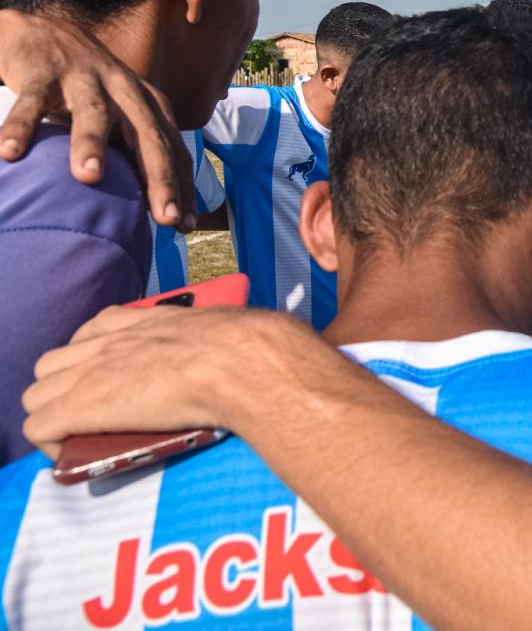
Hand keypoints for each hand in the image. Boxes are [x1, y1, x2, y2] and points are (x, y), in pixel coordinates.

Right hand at [0, 10, 195, 227]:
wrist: (46, 29)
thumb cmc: (90, 87)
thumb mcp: (121, 113)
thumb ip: (136, 150)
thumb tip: (156, 206)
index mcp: (148, 103)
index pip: (171, 147)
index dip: (181, 185)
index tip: (185, 225)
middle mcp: (123, 89)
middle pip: (146, 134)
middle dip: (158, 176)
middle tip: (163, 217)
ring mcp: (83, 78)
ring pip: (91, 112)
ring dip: (91, 143)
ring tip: (89, 177)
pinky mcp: (41, 72)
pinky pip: (31, 101)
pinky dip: (20, 125)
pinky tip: (10, 151)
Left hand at [22, 306, 311, 457]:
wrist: (246, 362)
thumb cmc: (252, 347)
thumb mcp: (228, 329)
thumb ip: (215, 337)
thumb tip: (242, 352)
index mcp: (143, 320)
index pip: (93, 330)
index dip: (93, 357)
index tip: (111, 378)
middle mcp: (109, 341)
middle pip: (53, 363)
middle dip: (64, 387)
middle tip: (94, 412)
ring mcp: (91, 372)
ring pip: (37, 394)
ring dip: (54, 413)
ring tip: (82, 435)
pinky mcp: (82, 406)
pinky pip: (39, 427)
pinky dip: (51, 442)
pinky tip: (75, 453)